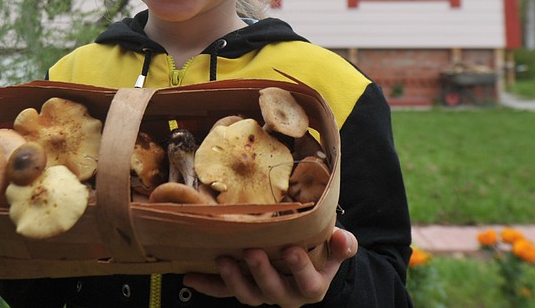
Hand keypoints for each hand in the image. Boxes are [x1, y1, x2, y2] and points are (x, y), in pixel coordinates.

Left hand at [182, 228, 357, 307]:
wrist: (308, 268)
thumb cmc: (322, 254)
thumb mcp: (337, 249)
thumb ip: (343, 245)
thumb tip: (343, 238)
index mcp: (312, 286)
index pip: (308, 282)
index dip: (300, 269)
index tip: (292, 251)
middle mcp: (287, 295)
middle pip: (273, 290)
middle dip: (261, 272)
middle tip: (252, 252)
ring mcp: (263, 293)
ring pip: (248, 294)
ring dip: (233, 279)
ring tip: (223, 260)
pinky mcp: (243, 288)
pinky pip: (223, 291)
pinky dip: (206, 285)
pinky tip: (190, 277)